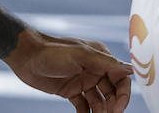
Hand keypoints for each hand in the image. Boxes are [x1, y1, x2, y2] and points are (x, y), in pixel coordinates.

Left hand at [6, 30, 131, 112]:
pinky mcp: (70, 91)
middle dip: (112, 105)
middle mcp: (95, 70)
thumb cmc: (54, 51)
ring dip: (100, 111)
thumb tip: (131, 69)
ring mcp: (83, 81)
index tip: (119, 108)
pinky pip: (83, 105)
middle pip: (111, 91)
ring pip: (98, 100)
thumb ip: (106, 63)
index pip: (120, 77)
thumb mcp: (81, 55)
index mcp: (101, 58)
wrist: (27, 56)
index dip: (123, 93)